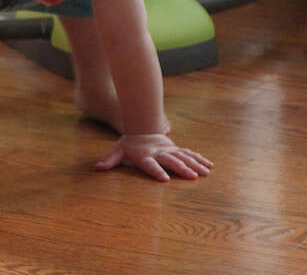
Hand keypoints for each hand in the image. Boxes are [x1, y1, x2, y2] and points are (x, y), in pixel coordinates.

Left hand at [95, 133, 212, 181]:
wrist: (142, 127)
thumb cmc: (129, 144)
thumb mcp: (118, 150)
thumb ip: (110, 160)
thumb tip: (98, 167)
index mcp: (145, 155)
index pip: (150, 165)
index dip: (156, 171)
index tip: (164, 179)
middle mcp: (159, 152)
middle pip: (171, 161)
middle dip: (182, 169)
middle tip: (192, 177)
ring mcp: (170, 150)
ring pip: (184, 157)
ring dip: (195, 165)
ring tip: (205, 173)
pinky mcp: (176, 149)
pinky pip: (190, 154)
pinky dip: (200, 159)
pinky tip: (209, 166)